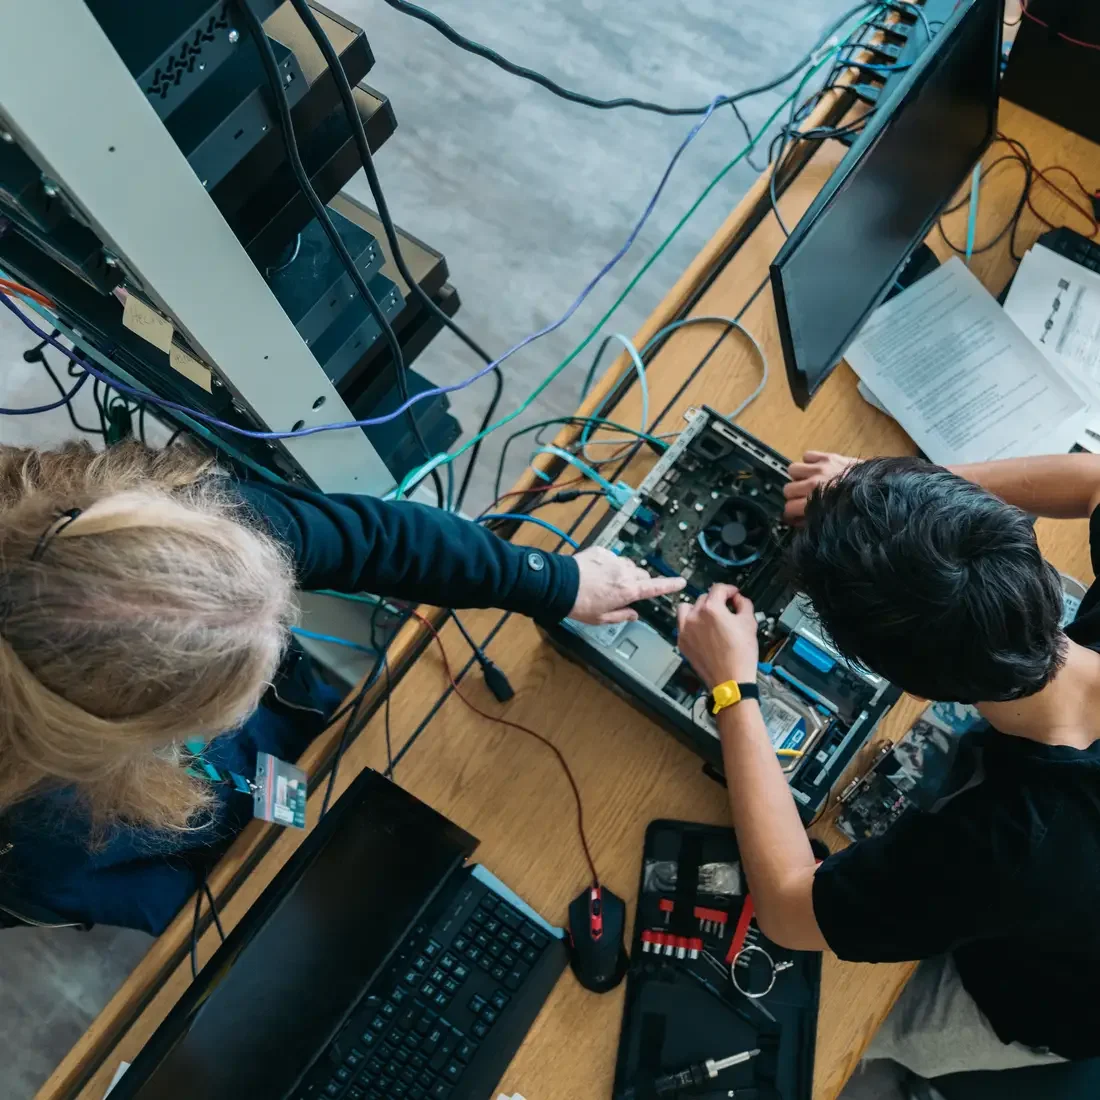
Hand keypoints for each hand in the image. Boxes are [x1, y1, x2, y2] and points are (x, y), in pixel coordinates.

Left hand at [569, 547, 685, 624]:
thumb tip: (633, 614)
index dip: (670, 585)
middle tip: (626, 591)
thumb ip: (621, 615)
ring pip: (627, 565)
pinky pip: (612, 557)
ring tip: (608, 582)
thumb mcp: (601, 619)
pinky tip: (596, 572)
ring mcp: (613, 560)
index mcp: (628, 591)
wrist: (559, 585)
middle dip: (639, 582)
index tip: (681, 582)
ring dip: (624, 573)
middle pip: (642, 575)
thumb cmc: (579, 604)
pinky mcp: (602, 551)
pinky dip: (609, 564)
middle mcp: (624, 573)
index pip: (656, 587)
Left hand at [676, 584, 758, 689]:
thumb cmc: (739, 656)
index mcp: (711, 609)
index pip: (718, 589)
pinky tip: (703, 631)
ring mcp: (685, 630)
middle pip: (703, 597)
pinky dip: (691, 624)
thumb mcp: (749, 623)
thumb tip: (739, 599)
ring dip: (698, 609)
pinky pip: (683, 625)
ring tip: (709, 617)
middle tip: (726, 609)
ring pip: (687, 608)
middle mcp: (694, 617)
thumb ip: (744, 604)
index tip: (733, 594)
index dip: (729, 589)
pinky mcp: (682, 642)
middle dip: (716, 601)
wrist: (730, 680)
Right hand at [783, 451, 856, 523]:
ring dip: (799, 477)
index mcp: (815, 502)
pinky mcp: (829, 456)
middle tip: (802, 499)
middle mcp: (814, 483)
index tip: (794, 516)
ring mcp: (820, 468)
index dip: (790, 514)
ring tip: (808, 481)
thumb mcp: (834, 520)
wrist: (881, 489)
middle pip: (787, 489)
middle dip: (793, 496)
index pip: (788, 508)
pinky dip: (810, 461)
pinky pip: (808, 455)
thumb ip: (813, 521)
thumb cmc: (859, 507)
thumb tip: (798, 522)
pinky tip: (818, 469)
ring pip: (793, 470)